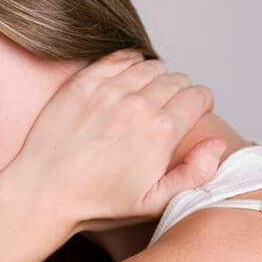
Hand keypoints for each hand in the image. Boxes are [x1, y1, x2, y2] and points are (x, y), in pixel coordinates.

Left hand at [5, 50, 226, 238]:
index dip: (200, 106)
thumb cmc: (96, 204)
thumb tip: (218, 144)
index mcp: (161, 132)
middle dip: (180, 93)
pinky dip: (129, 65)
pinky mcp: (83, 82)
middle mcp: (138, 105)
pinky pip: (119, 58)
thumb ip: (195, 174)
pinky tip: (126, 82)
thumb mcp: (153, 203)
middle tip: (168, 111)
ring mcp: (108, 90)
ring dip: (156, 78)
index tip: (192, 115)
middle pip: (177, 79)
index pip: (199, 96)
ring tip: (147, 98)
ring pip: (151, 66)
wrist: (43, 193)